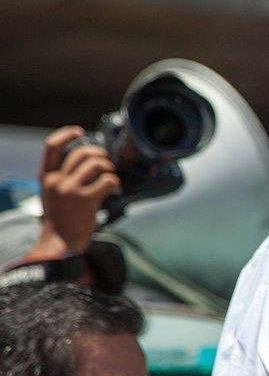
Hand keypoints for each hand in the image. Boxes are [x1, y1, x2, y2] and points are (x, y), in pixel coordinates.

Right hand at [29, 126, 120, 257]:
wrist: (59, 244)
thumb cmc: (60, 218)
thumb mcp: (52, 193)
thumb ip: (62, 176)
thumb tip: (87, 157)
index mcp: (46, 177)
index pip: (51, 146)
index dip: (67, 134)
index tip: (81, 132)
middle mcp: (56, 180)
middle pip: (82, 151)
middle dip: (99, 153)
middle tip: (105, 164)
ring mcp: (70, 190)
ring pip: (97, 164)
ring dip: (109, 169)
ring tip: (109, 179)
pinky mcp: (86, 200)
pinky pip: (108, 180)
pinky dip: (115, 183)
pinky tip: (113, 191)